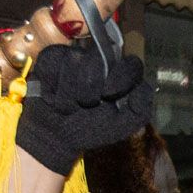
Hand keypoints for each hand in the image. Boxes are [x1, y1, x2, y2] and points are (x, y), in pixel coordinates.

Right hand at [15, 44, 153, 175]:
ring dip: (68, 92)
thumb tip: (141, 88)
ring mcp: (76, 56)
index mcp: (122, 76)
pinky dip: (52, 84)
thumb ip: (140, 109)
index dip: (121, 77)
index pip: (131, 64)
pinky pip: (53, 62)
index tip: (109, 95)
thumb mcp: (122, 126)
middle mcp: (101, 61)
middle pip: (98, 62)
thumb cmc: (92, 129)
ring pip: (73, 62)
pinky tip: (52, 94)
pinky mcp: (52, 56)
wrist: (57, 136)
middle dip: (89, 92)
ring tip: (69, 104)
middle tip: (85, 105)